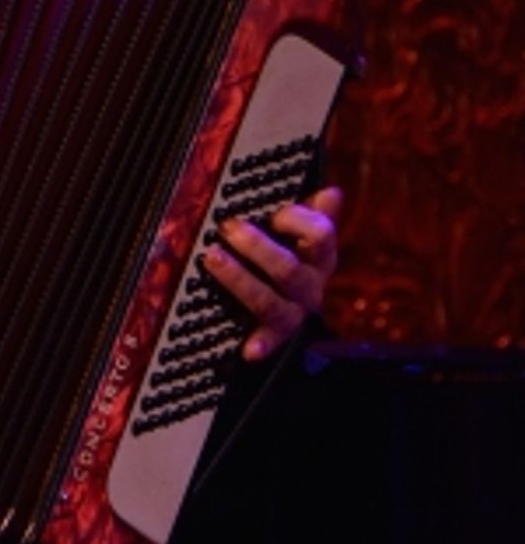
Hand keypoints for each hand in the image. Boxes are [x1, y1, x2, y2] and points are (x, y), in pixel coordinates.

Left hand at [202, 185, 342, 362]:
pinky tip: (248, 351)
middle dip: (256, 247)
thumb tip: (332, 193)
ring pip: (270, 301)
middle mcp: (310, 285)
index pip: (320, 235)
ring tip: (212, 258)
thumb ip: (312, 212)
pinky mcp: (276, 333)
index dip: (297, 221)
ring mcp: (294, 311)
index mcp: (320, 255)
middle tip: (227, 227)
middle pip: (288, 269)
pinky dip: (261, 345)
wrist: (290, 300)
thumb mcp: (302, 229)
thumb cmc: (290, 251)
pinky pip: (270, 341)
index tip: (275, 214)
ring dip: (240, 280)